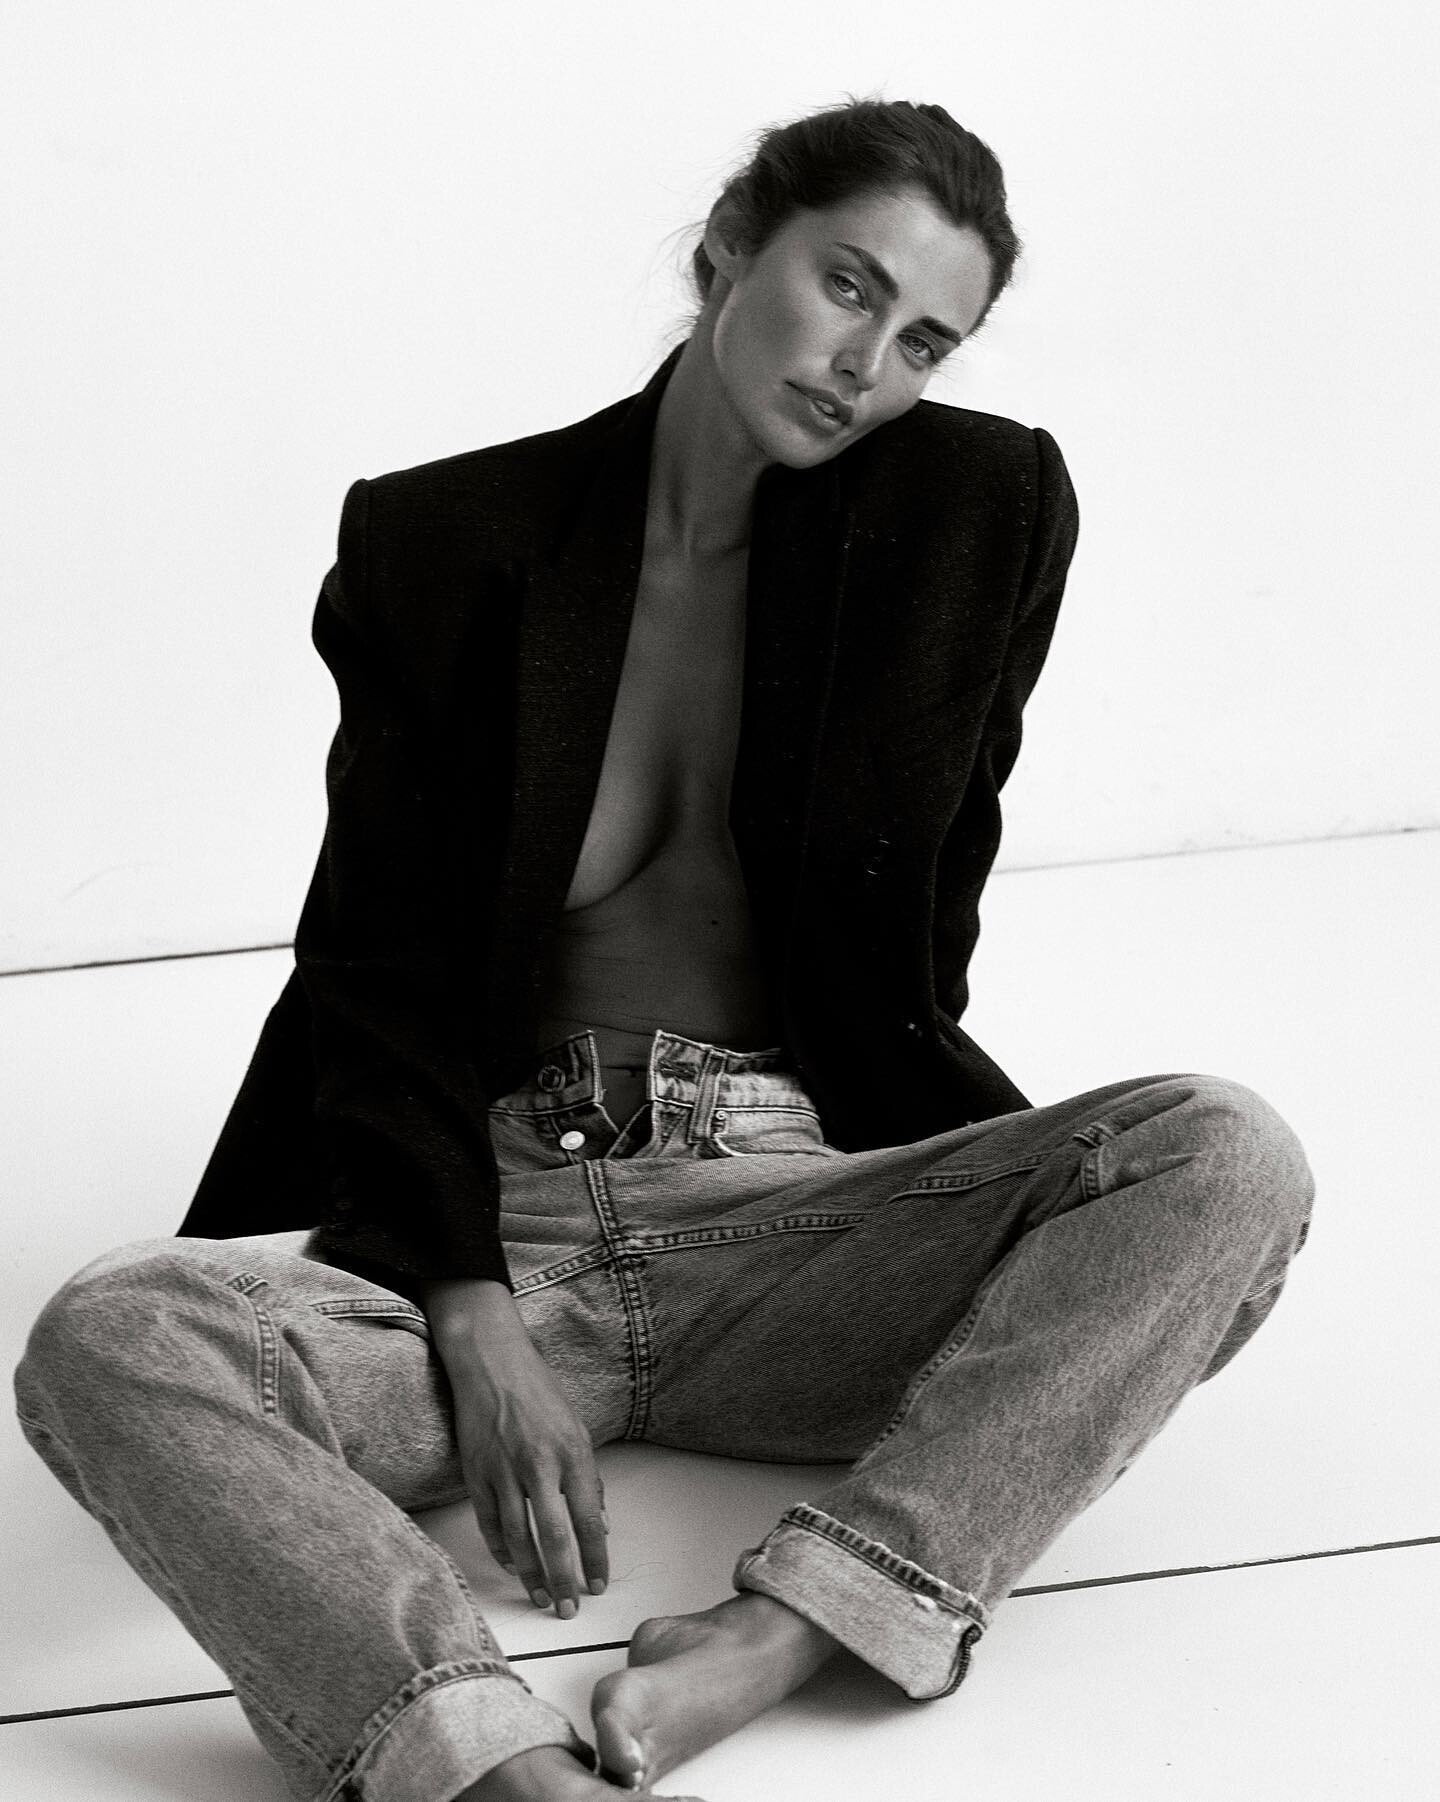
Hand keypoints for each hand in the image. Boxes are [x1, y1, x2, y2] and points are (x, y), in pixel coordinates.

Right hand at [420, 1279, 608, 1617]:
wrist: (492, 1362)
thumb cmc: (540, 1392)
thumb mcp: (577, 1427)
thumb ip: (589, 1478)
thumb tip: (601, 1523)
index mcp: (572, 1452)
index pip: (589, 1518)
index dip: (595, 1556)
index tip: (598, 1583)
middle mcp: (539, 1464)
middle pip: (554, 1536)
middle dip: (564, 1578)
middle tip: (570, 1608)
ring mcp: (503, 1470)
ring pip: (518, 1537)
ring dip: (531, 1574)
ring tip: (542, 1598)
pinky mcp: (475, 1472)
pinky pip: (489, 1523)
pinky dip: (501, 1550)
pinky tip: (512, 1567)